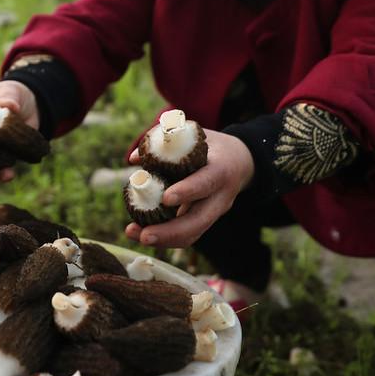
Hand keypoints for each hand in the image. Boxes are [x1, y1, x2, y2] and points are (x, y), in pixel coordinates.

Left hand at [123, 129, 253, 248]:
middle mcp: (221, 196)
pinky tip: (141, 233)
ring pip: (193, 234)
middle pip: (199, 221)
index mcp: (221, 170)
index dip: (187, 191)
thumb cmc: (211, 145)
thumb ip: (165, 142)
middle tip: (144, 235)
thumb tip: (134, 158)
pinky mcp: (207, 221)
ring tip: (135, 234)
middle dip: (170, 231)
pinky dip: (165, 238)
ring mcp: (215, 212)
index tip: (165, 198)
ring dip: (163, 239)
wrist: (240, 162)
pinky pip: (188, 235)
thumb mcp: (194, 136)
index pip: (206, 183)